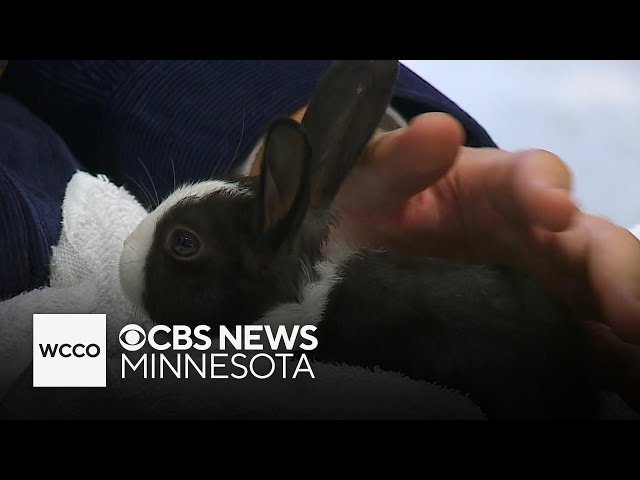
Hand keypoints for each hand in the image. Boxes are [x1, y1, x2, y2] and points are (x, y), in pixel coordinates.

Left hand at [333, 112, 639, 410]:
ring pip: (597, 295)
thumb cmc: (378, 197)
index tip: (553, 211)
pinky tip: (622, 385)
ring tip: (637, 366)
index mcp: (495, 184)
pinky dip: (606, 359)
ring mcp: (538, 276)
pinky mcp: (534, 315)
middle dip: (616, 274)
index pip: (534, 176)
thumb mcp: (375, 177)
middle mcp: (532, 229)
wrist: (369, 242)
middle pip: (589, 244)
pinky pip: (579, 336)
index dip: (546, 189)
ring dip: (624, 321)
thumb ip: (400, 159)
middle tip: (630, 316)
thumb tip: (437, 131)